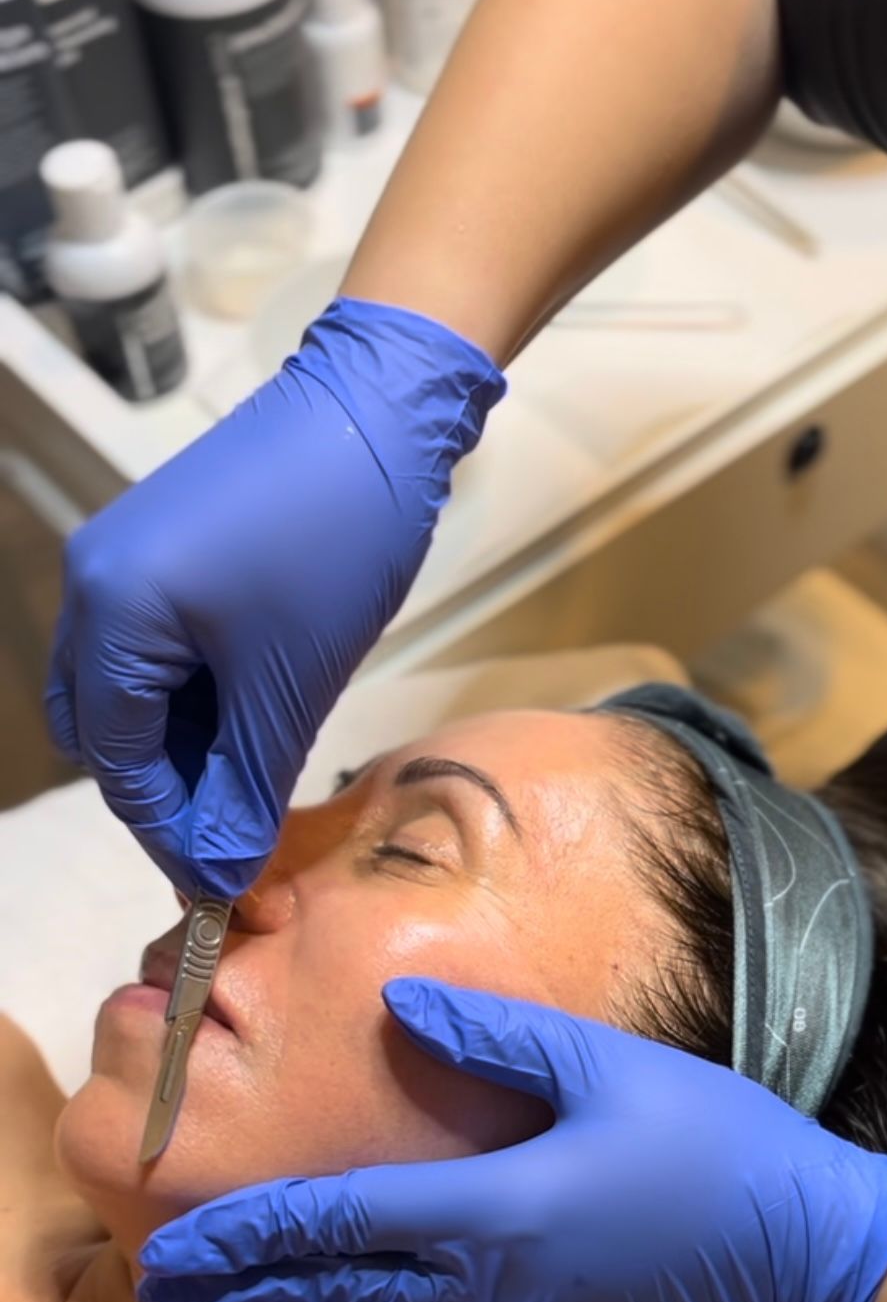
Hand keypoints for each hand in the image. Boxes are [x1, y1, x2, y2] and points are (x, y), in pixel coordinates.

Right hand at [47, 301, 503, 897]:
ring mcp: (124, 562)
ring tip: (253, 792)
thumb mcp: (290, 687)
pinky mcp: (163, 551)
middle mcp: (95, 586)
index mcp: (111, 617)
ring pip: (133, 699)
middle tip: (236, 844)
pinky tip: (251, 730)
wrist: (376, 415)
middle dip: (169, 797)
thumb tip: (220, 870)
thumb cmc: (334, 541)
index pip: (121, 767)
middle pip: (110, 736)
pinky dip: (197, 705)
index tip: (220, 886)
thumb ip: (246, 787)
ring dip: (186, 753)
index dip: (171, 835)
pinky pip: (158, 653)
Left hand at [138, 980, 886, 1301]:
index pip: (345, 1217)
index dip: (255, 1229)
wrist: (804, 1249)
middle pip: (344, 1300)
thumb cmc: (711, 1143)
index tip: (176, 1243)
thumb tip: (400, 1001)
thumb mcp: (607, 1068)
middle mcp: (492, 1292)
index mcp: (495, 1207)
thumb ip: (497, 1039)